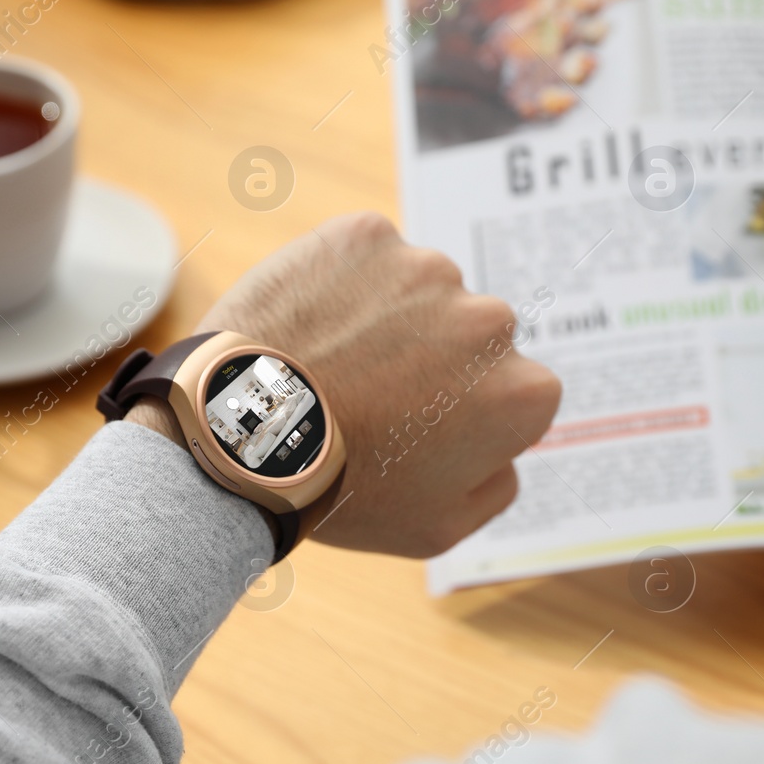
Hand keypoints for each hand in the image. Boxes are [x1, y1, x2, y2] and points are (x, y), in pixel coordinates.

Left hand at [182, 213, 560, 556]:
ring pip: (421, 294)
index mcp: (522, 391)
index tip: (424, 430)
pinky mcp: (366, 236)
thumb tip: (505, 450)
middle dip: (438, 361)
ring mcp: (426, 270)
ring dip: (392, 320)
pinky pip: (367, 260)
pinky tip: (313, 330)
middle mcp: (489, 320)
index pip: (518, 393)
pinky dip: (345, 284)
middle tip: (375, 399)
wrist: (241, 436)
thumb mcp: (440, 527)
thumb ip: (497, 484)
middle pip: (474, 337)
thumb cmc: (342, 490)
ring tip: (335, 366)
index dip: (470, 415)